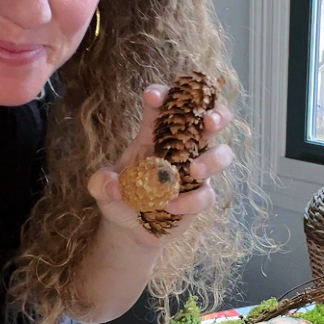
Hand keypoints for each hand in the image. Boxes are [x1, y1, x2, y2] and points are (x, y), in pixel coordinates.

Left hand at [87, 85, 234, 244]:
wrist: (129, 228)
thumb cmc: (119, 196)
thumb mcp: (101, 188)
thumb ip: (102, 183)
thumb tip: (114, 187)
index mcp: (155, 133)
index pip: (165, 106)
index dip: (162, 95)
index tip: (152, 96)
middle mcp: (182, 146)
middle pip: (210, 120)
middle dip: (217, 115)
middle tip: (208, 120)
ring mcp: (196, 170)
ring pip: (222, 155)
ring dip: (214, 159)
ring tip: (194, 170)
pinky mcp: (201, 196)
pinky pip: (207, 194)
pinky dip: (191, 200)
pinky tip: (171, 206)